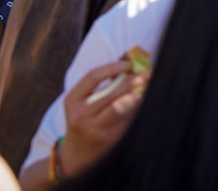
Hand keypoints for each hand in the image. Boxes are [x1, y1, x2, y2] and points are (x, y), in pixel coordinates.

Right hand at [57, 58, 145, 176]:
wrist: (76, 155)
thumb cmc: (82, 121)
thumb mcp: (80, 103)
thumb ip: (97, 86)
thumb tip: (128, 67)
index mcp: (72, 100)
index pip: (92, 76)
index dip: (112, 67)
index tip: (128, 64)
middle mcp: (80, 114)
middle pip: (109, 92)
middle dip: (130, 81)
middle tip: (145, 74)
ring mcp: (94, 129)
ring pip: (119, 107)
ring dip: (135, 96)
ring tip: (145, 88)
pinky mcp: (108, 140)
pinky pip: (126, 120)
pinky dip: (136, 110)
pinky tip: (142, 104)